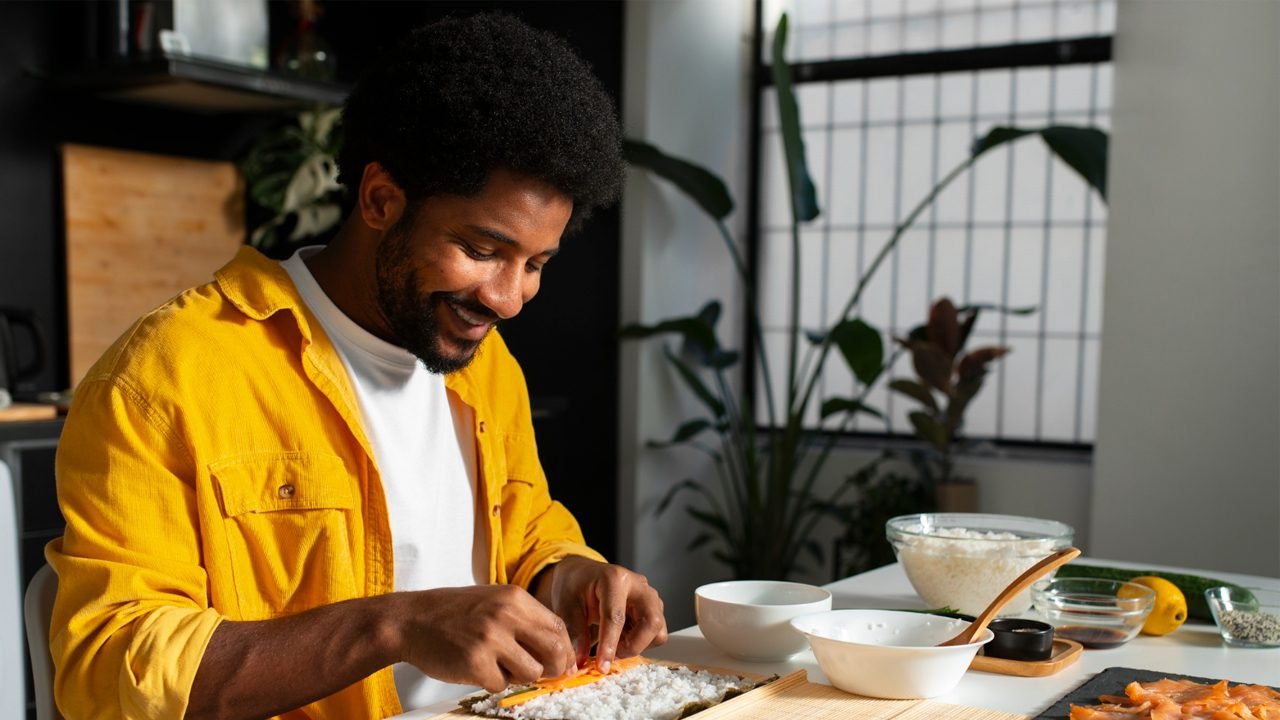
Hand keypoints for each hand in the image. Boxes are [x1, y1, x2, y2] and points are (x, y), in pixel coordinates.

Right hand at [397, 585, 575, 691]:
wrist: (409, 620)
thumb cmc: (452, 613)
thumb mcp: (493, 601)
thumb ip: (524, 620)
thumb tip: (557, 650)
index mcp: (514, 597)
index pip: (558, 626)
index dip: (565, 650)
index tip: (563, 664)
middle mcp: (506, 615)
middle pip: (554, 650)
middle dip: (555, 669)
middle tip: (546, 676)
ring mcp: (491, 639)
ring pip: (531, 672)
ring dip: (519, 677)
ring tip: (499, 666)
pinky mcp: (475, 663)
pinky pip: (501, 685)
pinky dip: (492, 682)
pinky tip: (476, 668)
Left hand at [537, 556, 666, 670]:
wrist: (582, 575)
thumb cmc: (574, 586)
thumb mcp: (566, 606)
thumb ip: (574, 633)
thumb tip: (579, 662)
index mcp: (614, 579)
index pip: (616, 616)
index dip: (609, 644)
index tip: (602, 666)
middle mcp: (638, 585)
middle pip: (651, 621)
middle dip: (634, 645)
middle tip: (613, 655)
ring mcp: (649, 596)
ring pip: (658, 630)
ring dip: (639, 645)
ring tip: (615, 646)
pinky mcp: (653, 608)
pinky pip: (656, 633)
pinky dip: (641, 643)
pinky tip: (622, 639)